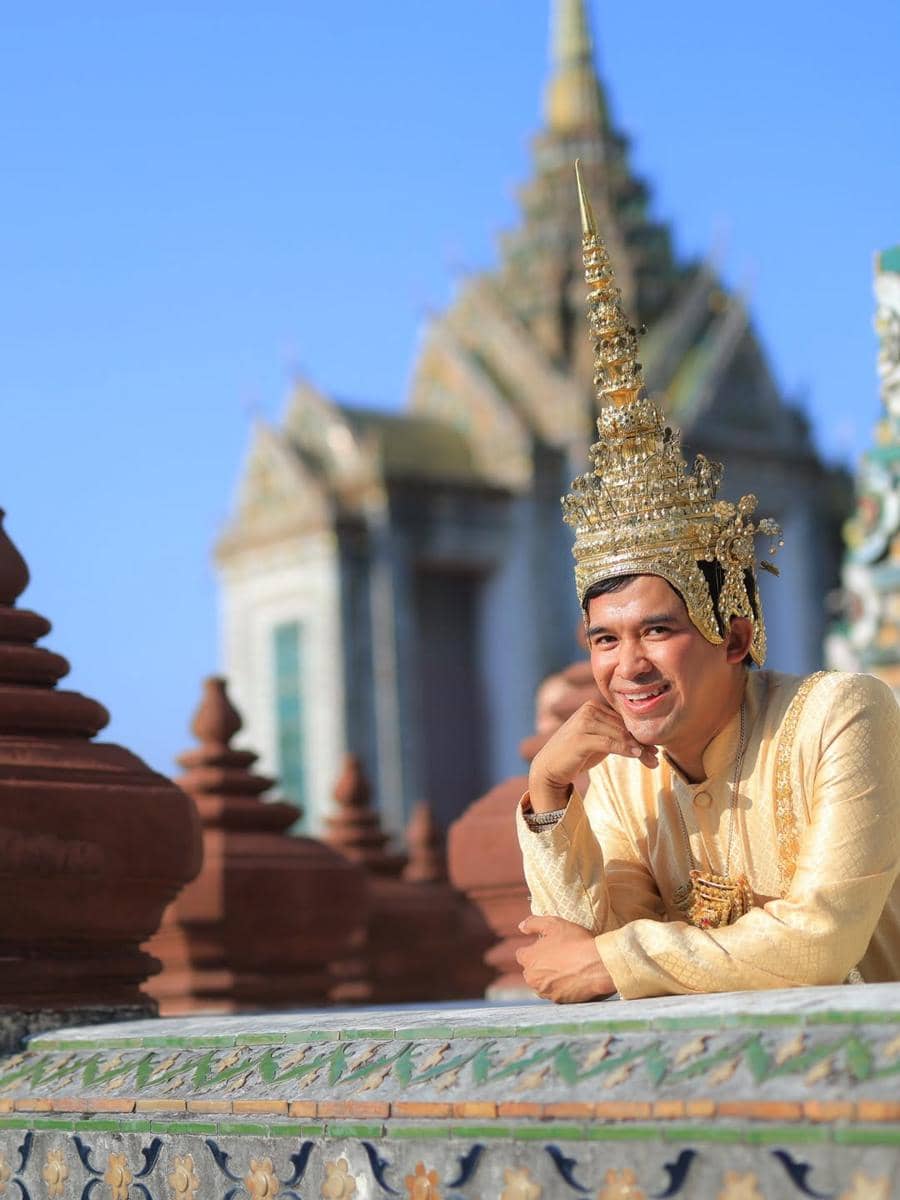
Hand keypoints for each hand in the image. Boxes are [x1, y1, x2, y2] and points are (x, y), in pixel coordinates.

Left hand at [516, 915, 615, 1002]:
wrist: (598, 965)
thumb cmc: (576, 942)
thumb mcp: (554, 924)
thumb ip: (533, 923)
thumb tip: (521, 926)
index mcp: (529, 959)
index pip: (521, 955)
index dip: (533, 949)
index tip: (545, 947)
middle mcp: (533, 978)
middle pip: (530, 971)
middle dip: (539, 965)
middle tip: (557, 956)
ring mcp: (546, 992)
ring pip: (542, 984)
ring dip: (548, 978)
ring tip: (565, 968)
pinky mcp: (559, 1001)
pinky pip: (555, 994)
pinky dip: (560, 988)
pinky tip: (572, 978)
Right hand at [528, 700, 657, 811]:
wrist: (550, 768)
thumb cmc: (576, 755)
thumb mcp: (599, 742)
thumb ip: (617, 736)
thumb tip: (646, 744)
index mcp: (593, 706)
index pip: (622, 720)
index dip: (639, 735)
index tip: (655, 750)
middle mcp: (588, 710)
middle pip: (623, 727)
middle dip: (642, 744)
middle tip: (656, 758)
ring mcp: (583, 722)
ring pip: (619, 734)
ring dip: (638, 748)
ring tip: (651, 760)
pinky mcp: (580, 737)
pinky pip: (609, 742)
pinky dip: (625, 749)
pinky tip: (637, 755)